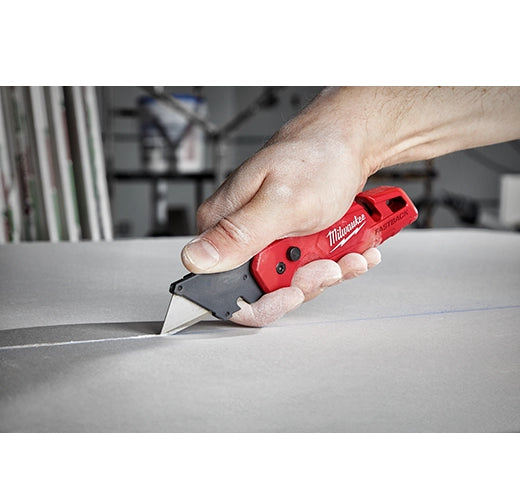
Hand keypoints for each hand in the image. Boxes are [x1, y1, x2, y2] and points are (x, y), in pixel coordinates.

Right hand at [180, 89, 375, 326]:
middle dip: (304, 282)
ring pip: (291, 280)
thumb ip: (238, 234)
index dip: (262, 301)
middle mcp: (240, 234)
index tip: (294, 291)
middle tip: (327, 261)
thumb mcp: (280, 201)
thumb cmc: (316, 158)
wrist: (348, 144)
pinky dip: (333, 262)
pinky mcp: (287, 239)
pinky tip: (348, 248)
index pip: (224, 288)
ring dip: (325, 271)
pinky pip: (307, 267)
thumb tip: (196, 259)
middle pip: (265, 289)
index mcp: (223, 225)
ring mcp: (265, 238)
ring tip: (344, 250)